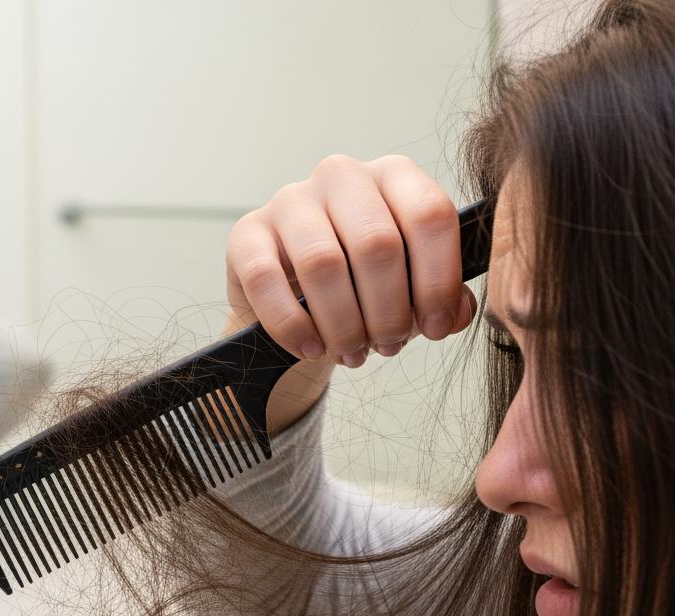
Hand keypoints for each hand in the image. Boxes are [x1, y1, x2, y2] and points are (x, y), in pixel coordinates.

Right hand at [225, 154, 475, 367]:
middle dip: (388, 310)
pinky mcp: (246, 234)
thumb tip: (455, 315)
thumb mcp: (408, 289)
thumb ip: (442, 299)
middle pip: (376, 244)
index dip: (437, 280)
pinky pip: (266, 281)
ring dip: (343, 323)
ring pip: (323, 264)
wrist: (294, 301)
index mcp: (393, 177)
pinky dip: (293, 326)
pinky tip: (311, 348)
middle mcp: (342, 177)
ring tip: (352, 353)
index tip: (435, 328)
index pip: (428, 216)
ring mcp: (290, 201)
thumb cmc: (360, 288)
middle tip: (388, 345)